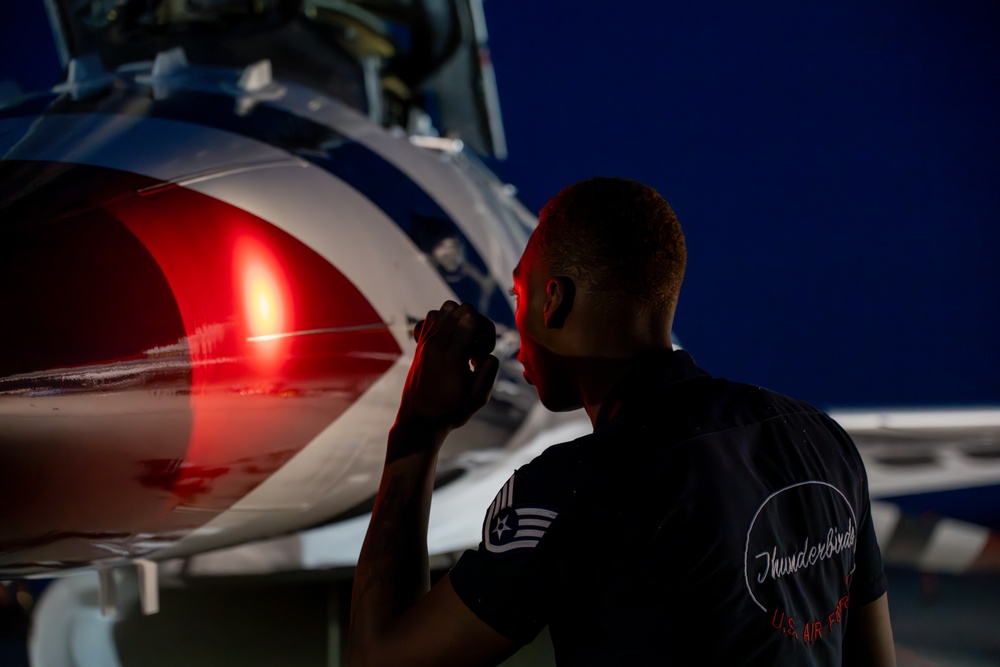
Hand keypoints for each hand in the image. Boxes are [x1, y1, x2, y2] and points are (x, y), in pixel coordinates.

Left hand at [397, 301, 499, 434]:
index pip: (469, 316)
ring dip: (458, 320)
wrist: (419, 421)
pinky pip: (430, 319)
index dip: (485, 328)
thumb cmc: (450, 411)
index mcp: (452, 356)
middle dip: (474, 321)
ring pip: (443, 309)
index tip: (482, 351)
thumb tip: (489, 353)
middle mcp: (436, 344)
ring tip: (462, 342)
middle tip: (474, 346)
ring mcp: (425, 343)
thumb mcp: (479, 397)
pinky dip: (442, 323)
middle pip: (458, 308)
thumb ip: (489, 370)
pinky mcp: (419, 345)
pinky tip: (448, 342)